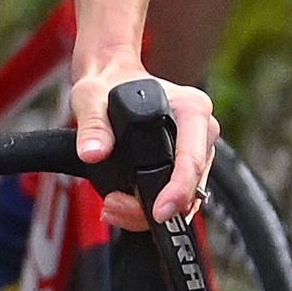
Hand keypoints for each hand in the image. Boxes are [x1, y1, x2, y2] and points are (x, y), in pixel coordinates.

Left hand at [72, 54, 215, 228]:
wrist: (113, 78)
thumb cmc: (108, 83)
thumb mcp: (91, 97)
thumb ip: (92, 125)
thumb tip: (92, 154)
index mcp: (191, 109)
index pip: (192, 158)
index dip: (178, 190)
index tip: (159, 211)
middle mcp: (201, 131)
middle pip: (191, 185)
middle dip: (154, 207)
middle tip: (113, 207)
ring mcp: (196, 150)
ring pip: (184, 197)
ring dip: (148, 212)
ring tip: (111, 206)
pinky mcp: (184, 166)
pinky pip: (175, 196)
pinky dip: (149, 208)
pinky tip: (121, 205)